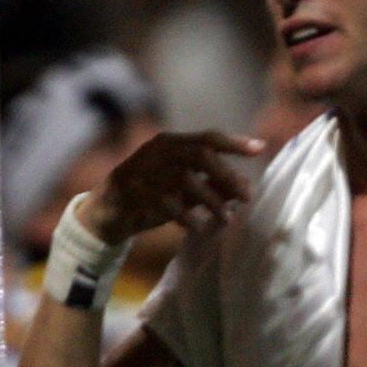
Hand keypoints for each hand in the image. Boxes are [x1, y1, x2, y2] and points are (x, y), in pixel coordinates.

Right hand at [78, 130, 265, 243]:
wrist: (106, 211)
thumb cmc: (152, 195)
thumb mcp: (184, 189)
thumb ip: (211, 185)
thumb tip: (245, 188)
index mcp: (171, 143)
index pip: (207, 137)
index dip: (234, 142)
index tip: (260, 148)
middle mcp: (158, 151)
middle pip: (200, 155)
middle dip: (227, 175)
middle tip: (249, 196)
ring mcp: (145, 170)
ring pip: (185, 179)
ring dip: (210, 200)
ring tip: (227, 219)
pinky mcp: (134, 191)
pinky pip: (165, 202)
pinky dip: (184, 215)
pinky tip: (198, 228)